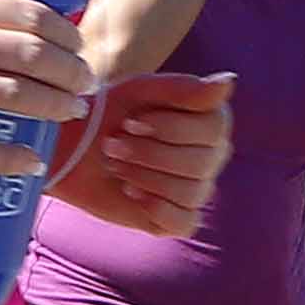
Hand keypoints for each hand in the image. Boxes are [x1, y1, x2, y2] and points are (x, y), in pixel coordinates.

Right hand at [0, 0, 96, 173]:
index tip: (78, 44)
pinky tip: (29, 162)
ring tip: (69, 111)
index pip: (29, 14)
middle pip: (32, 56)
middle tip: (86, 83)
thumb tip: (13, 22)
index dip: (65, 33)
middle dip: (70, 73)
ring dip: (51, 107)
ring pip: (12, 97)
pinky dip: (7, 157)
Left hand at [51, 73, 233, 238]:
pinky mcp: (177, 218)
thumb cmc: (112, 113)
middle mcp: (212, 157)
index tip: (132, 121)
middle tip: (113, 145)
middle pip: (201, 163)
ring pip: (191, 192)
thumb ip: (184, 88)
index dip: (170, 128)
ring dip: (144, 177)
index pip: (213, 130)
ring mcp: (197, 189)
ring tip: (116, 165)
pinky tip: (131, 192)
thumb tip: (229, 82)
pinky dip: (156, 208)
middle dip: (149, 153)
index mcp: (211, 123)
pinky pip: (184, 222)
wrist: (76, 147)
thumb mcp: (142, 91)